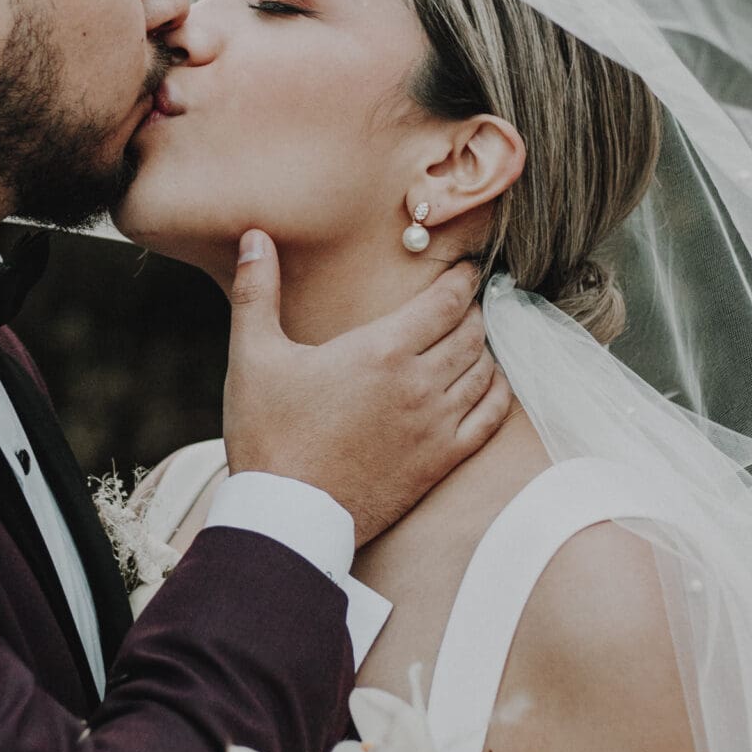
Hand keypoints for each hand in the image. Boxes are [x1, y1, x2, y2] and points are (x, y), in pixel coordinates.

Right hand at [222, 233, 510, 545]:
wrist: (287, 515)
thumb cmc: (268, 435)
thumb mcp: (253, 357)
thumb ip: (258, 292)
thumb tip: (255, 236)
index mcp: (381, 350)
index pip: (446, 302)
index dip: (462, 279)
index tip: (467, 268)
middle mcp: (418, 383)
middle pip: (471, 333)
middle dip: (474, 310)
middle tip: (470, 300)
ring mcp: (435, 425)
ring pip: (484, 371)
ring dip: (485, 348)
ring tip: (477, 337)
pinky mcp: (440, 462)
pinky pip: (490, 418)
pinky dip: (498, 393)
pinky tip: (491, 384)